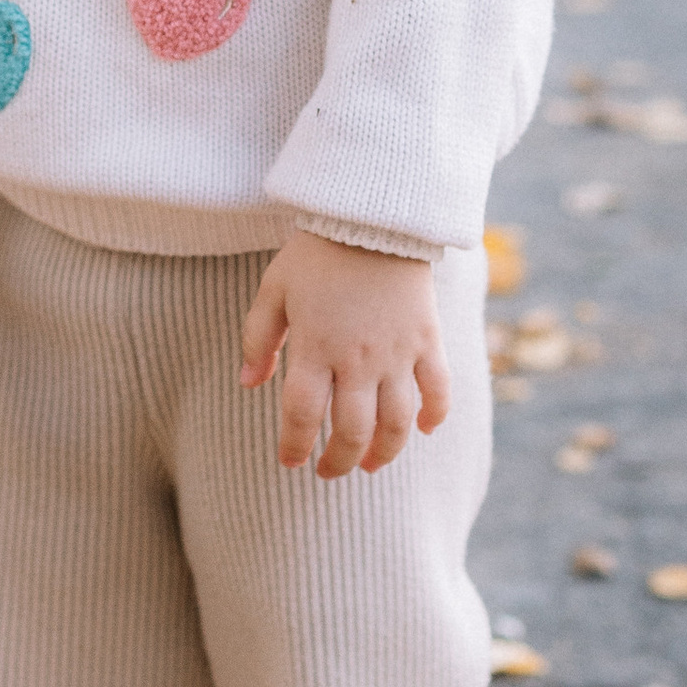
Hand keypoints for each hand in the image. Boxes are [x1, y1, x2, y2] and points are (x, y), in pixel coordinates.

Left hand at [240, 229, 449, 476]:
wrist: (372, 215)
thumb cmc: (316, 252)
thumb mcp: (273, 289)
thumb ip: (258, 339)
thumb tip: (248, 385)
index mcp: (314, 347)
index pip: (303, 416)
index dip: (295, 447)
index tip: (291, 462)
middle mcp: (357, 359)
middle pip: (352, 431)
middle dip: (340, 461)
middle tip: (330, 471)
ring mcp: (397, 352)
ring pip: (396, 423)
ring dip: (384, 452)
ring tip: (371, 464)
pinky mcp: (427, 340)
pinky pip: (438, 390)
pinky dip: (435, 416)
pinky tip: (424, 430)